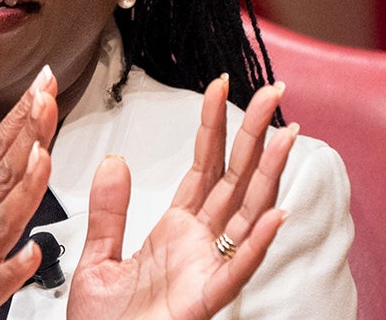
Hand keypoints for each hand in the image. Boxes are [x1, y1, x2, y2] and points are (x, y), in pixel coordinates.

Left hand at [68, 76, 296, 319]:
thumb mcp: (99, 257)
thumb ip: (110, 210)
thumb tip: (116, 161)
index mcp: (176, 230)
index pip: (203, 166)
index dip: (213, 126)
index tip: (220, 87)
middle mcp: (199, 245)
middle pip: (235, 179)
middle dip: (254, 135)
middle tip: (273, 93)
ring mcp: (207, 270)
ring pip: (247, 215)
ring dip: (268, 176)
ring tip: (286, 137)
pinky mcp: (204, 300)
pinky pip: (236, 270)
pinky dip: (257, 244)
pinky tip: (276, 215)